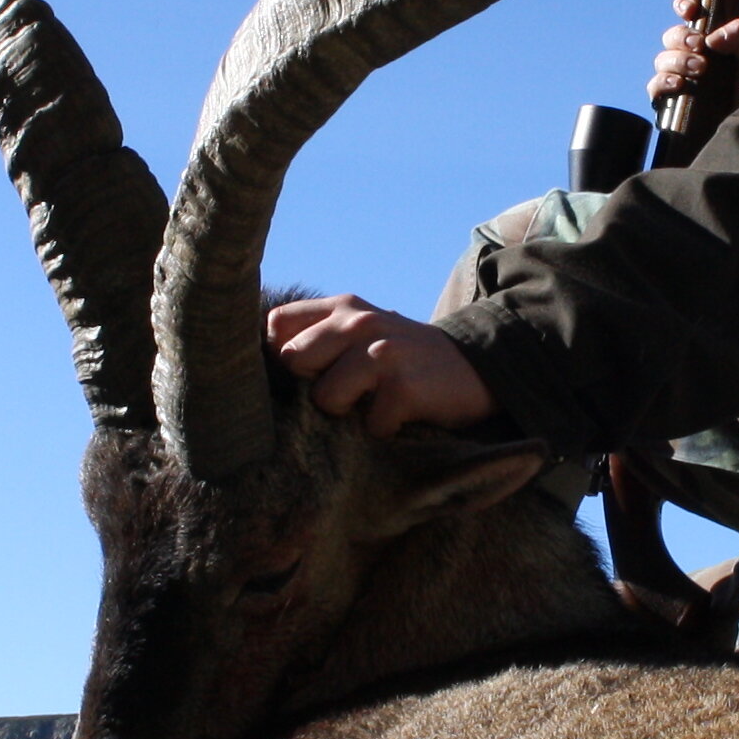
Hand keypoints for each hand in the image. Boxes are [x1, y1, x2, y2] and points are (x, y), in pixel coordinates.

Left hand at [265, 296, 496, 437]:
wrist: (478, 366)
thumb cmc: (404, 358)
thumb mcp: (363, 331)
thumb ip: (318, 335)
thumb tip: (260, 367)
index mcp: (342, 308)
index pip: (276, 327)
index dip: (276, 358)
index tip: (296, 378)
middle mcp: (359, 322)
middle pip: (293, 362)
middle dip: (311, 388)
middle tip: (344, 394)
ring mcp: (383, 353)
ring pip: (325, 397)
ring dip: (346, 414)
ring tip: (371, 405)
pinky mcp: (404, 388)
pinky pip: (369, 425)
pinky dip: (383, 430)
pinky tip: (401, 416)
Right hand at [649, 0, 738, 107]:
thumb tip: (714, 36)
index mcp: (711, 41)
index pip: (690, 14)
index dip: (685, 5)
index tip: (691, 9)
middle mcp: (693, 57)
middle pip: (672, 36)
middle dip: (682, 36)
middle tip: (699, 45)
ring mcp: (680, 79)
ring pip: (662, 59)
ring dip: (677, 59)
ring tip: (700, 69)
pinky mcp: (672, 103)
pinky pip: (654, 88)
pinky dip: (662, 82)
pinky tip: (678, 85)